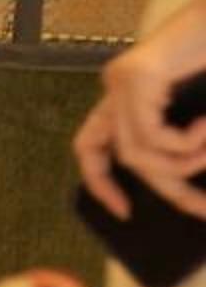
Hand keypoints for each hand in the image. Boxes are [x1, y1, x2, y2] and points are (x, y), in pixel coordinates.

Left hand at [77, 0, 205, 218]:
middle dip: (166, 188)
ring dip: (184, 164)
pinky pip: (151, 135)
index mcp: (127, 96)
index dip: (99, 183)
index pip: (92, 146)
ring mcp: (122, 79)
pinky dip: (186, 144)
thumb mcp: (199, 114)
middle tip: (200, 208)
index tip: (123, 212)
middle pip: (121, 158)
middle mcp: (116, 87)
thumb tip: (186, 192)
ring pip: (136, 153)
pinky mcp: (138, 74)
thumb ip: (184, 142)